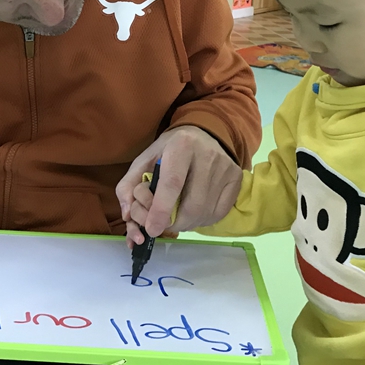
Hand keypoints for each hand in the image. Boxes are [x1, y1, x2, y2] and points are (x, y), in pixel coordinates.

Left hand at [116, 126, 243, 243]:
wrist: (203, 135)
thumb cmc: (169, 150)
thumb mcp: (144, 160)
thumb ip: (128, 185)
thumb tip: (128, 216)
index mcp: (182, 145)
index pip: (172, 184)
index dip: (161, 210)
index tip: (151, 229)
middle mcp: (208, 156)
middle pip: (191, 205)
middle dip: (173, 223)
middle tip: (162, 224)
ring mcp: (226, 169)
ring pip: (205, 213)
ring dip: (186, 224)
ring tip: (176, 215)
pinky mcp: (236, 180)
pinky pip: (218, 214)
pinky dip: (201, 220)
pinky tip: (193, 211)